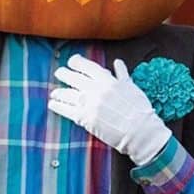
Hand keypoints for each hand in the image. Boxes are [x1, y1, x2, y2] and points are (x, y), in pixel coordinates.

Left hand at [49, 56, 170, 165]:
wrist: (140, 131)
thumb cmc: (139, 110)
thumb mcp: (132, 87)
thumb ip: (122, 75)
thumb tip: (117, 62)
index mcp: (108, 80)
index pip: (87, 66)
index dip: (76, 62)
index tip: (71, 62)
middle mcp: (96, 89)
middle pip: (73, 78)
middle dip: (64, 74)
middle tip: (59, 73)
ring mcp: (89, 104)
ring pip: (67, 93)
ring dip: (59, 92)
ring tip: (55, 92)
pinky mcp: (84, 118)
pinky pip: (66, 110)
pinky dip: (57, 106)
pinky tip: (53, 104)